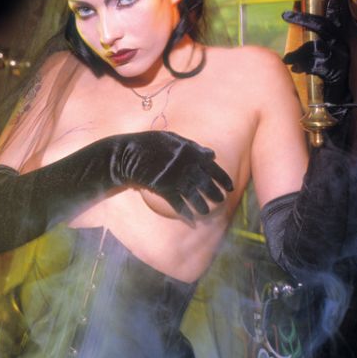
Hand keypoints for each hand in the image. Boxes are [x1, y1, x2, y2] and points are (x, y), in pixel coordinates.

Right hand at [111, 131, 232, 219]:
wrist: (126, 154)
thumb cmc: (148, 143)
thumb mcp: (171, 138)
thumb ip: (193, 146)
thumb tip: (211, 154)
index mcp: (189, 152)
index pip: (212, 167)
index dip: (223, 178)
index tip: (230, 187)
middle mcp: (185, 166)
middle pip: (206, 183)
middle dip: (216, 194)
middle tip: (221, 200)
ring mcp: (175, 178)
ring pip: (195, 195)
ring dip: (203, 206)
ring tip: (207, 212)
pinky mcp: (164, 189)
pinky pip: (178, 203)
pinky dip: (185, 212)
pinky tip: (191, 219)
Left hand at [282, 0, 350, 114]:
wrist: (339, 106)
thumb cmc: (327, 79)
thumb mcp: (318, 58)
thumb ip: (309, 45)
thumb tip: (291, 35)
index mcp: (339, 39)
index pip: (338, 13)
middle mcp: (341, 46)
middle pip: (324, 25)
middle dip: (305, 18)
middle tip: (286, 14)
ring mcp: (340, 59)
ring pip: (316, 46)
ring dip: (298, 53)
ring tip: (290, 60)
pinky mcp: (335, 73)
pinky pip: (315, 64)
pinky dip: (302, 65)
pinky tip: (297, 69)